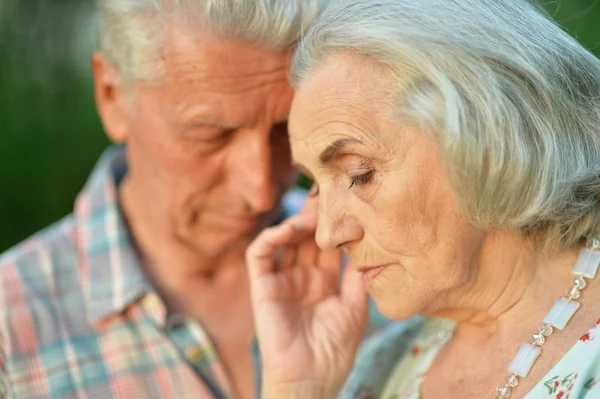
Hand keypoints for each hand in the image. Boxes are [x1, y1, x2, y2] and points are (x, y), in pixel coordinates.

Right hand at [246, 197, 368, 398]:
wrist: (311, 380)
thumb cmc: (335, 351)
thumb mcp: (356, 308)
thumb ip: (358, 276)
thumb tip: (369, 244)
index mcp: (323, 282)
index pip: (327, 245)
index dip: (334, 225)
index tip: (347, 204)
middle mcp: (301, 277)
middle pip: (306, 237)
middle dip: (316, 216)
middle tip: (327, 194)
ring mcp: (281, 281)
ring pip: (283, 240)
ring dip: (296, 223)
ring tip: (312, 213)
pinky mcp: (262, 287)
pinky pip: (259, 255)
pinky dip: (270, 237)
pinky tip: (288, 229)